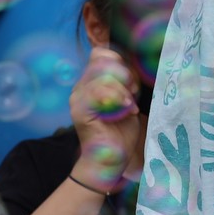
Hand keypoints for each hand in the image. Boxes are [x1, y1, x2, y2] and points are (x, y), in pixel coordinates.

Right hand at [69, 45, 141, 183]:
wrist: (109, 161)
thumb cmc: (121, 133)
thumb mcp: (127, 100)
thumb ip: (125, 83)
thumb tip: (135, 66)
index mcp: (91, 82)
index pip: (101, 54)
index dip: (120, 62)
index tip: (132, 84)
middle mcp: (81, 87)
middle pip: (103, 61)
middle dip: (125, 75)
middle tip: (133, 94)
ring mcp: (78, 98)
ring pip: (103, 75)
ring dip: (123, 90)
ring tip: (129, 107)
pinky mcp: (80, 111)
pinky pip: (98, 92)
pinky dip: (117, 98)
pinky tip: (127, 110)